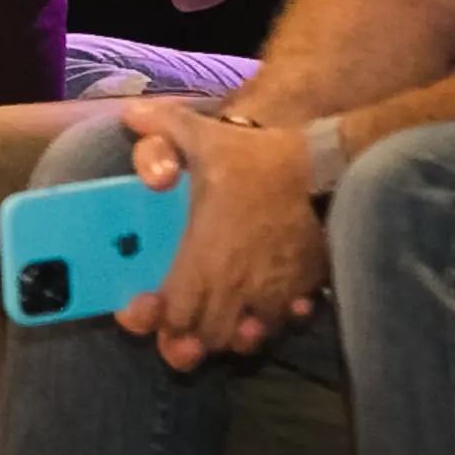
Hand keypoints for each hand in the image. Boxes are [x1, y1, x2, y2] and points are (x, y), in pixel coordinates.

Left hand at [114, 98, 331, 367]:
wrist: (324, 164)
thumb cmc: (257, 155)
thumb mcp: (205, 135)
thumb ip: (163, 127)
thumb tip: (130, 113)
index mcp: (204, 254)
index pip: (174, 313)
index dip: (155, 322)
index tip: (144, 312)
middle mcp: (236, 282)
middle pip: (205, 337)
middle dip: (187, 341)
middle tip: (177, 333)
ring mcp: (272, 290)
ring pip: (245, 339)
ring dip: (229, 337)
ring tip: (221, 325)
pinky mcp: (303, 287)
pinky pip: (285, 322)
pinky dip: (273, 322)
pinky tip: (267, 312)